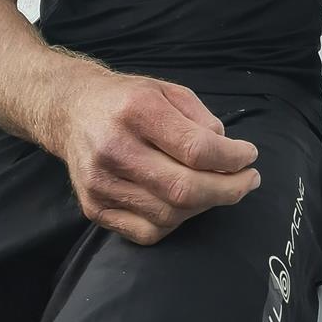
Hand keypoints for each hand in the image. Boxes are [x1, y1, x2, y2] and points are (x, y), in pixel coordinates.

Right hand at [60, 71, 259, 245]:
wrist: (72, 110)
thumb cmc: (128, 99)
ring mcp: (100, 183)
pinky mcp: (93, 207)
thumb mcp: (168, 90)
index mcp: (136, 110)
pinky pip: (148, 231)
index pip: (195, 148)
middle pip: (183, 188)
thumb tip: (227, 152)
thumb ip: (201, 118)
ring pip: (169, 214)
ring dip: (205, 205)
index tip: (250, 156)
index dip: (231, 158)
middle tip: (249, 181)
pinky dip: (177, 221)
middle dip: (228, 189)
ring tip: (221, 189)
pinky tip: (188, 203)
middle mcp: (114, 148)